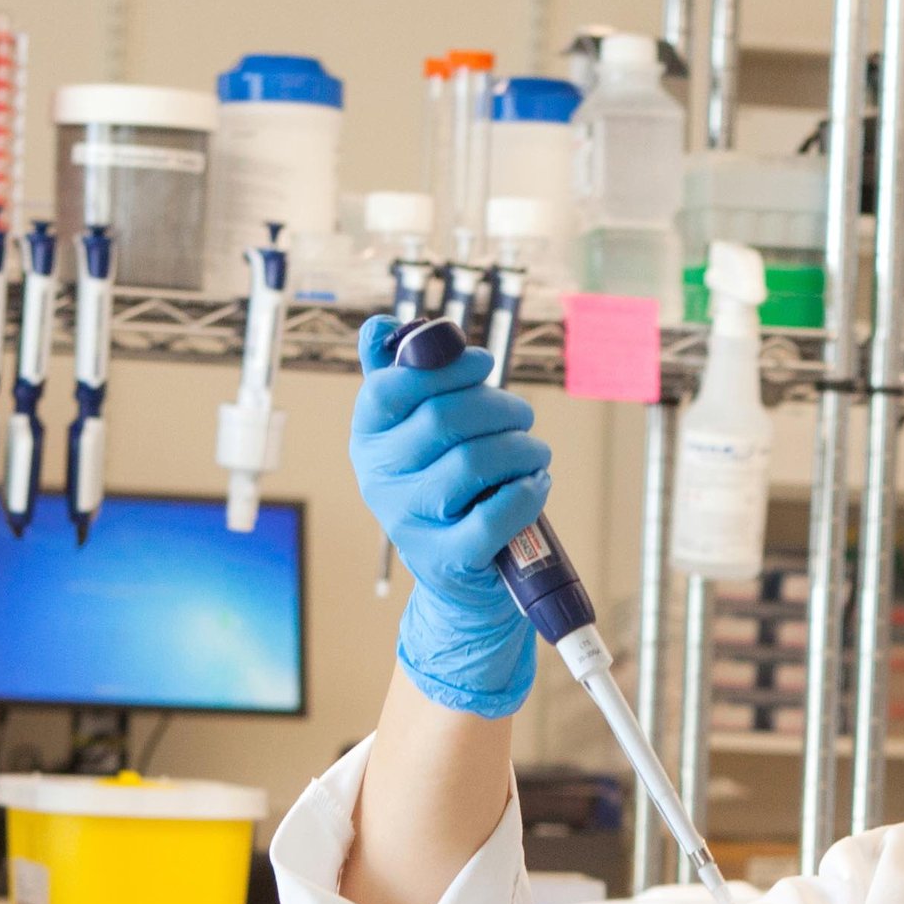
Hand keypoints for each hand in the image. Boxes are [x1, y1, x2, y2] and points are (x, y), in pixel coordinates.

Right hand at [353, 315, 545, 717]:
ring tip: (533, 452)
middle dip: (499, 408)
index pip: (390, 386)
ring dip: (520, 449)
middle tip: (521, 416)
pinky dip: (526, 493)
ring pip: (472, 463)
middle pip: (442, 419)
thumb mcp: (415, 433)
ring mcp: (409, 523)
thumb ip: (401, 376)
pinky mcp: (447, 561)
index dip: (447, 365)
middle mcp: (379, 479)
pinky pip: (493, 516)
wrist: (458, 578)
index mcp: (368, 438)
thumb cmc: (444, 488)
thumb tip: (382, 326)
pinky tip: (535, 484)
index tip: (484, 365)